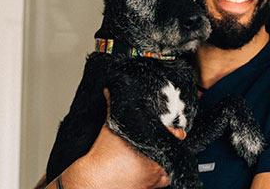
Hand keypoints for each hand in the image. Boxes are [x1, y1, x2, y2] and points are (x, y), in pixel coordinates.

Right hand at [59, 89, 184, 188]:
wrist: (94, 180)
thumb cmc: (102, 155)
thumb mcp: (110, 126)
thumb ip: (114, 106)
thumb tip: (109, 90)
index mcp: (153, 142)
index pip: (176, 134)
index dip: (173, 131)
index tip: (173, 131)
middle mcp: (158, 160)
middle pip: (173, 150)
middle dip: (167, 146)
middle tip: (156, 144)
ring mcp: (155, 176)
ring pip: (168, 167)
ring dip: (164, 162)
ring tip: (152, 158)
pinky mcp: (151, 188)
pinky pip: (161, 182)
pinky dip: (157, 177)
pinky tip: (147, 172)